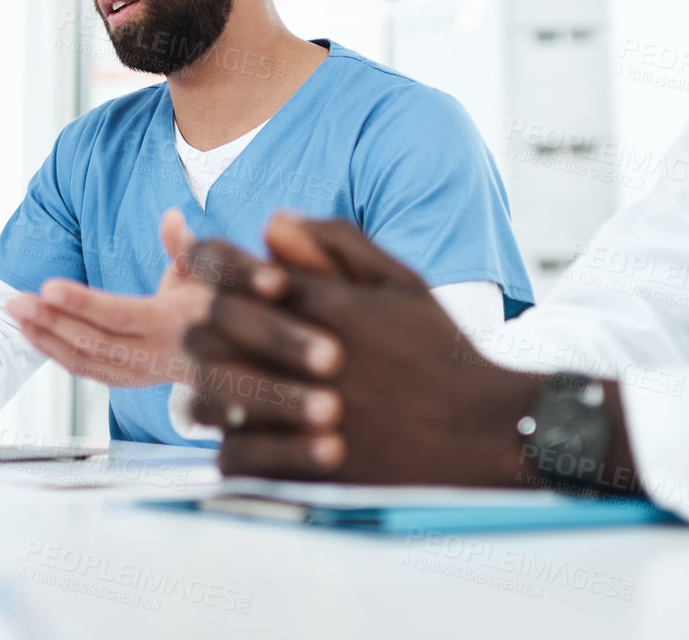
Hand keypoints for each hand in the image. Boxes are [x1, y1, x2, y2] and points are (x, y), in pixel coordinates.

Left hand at [6, 209, 214, 388]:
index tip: (48, 286)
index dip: (81, 303)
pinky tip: (33, 334)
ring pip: (84, 361)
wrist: (239, 354)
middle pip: (93, 342)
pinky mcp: (129, 381)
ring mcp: (140, 374)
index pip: (118, 315)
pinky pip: (86, 370)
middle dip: (51, 321)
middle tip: (15, 299)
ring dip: (45, 338)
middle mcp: (154, 355)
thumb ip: (185, 247)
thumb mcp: (211, 272)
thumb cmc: (221, 303)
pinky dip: (56, 354)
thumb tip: (172, 217)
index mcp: (173, 324)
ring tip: (16, 312)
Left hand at [184, 218, 545, 484]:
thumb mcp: (400, 283)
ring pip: (211, 398)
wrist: (486, 430)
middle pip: (211, 331)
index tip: (202, 265)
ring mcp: (306, 415)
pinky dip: (229, 446)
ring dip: (209, 390)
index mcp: (326, 304)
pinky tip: (241, 436)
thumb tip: (273, 219)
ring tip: (219, 390)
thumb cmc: (442, 351)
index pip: (235, 270)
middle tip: (206, 333)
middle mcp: (310, 356)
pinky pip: (235, 458)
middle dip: (203, 326)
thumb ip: (336, 245)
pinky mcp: (309, 468)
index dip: (209, 262)